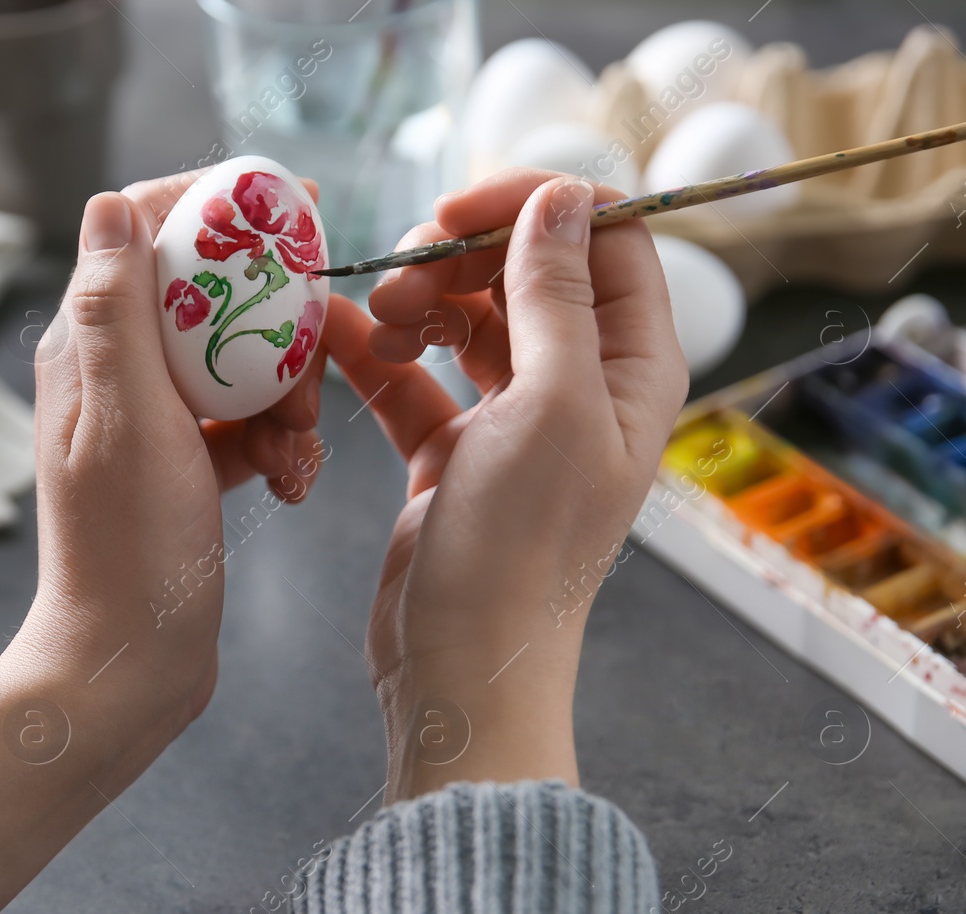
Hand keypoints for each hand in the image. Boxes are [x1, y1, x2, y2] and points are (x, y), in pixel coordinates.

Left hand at [0, 174, 328, 913]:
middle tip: (305, 394)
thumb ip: (118, 310)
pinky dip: (277, 447)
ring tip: (299, 455)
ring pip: (241, 362)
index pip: (148, 232)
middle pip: (212, 297)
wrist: (130, 666)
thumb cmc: (129, 548)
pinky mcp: (183, 466)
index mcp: (87, 347)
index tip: (295, 217)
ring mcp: (151, 422)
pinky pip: (246, 425)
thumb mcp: (130, 417)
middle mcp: (114, 373)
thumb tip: (108, 202)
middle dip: (275, 333)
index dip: (221, 211)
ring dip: (287, 400)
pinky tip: (291, 487)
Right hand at [325, 170, 687, 803]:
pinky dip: (376, 354)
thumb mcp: (551, 405)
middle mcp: (580, 385)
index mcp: (631, 368)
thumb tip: (564, 196)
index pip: (605, 239)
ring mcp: (514, 419)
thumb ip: (557, 294)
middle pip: (524, 271)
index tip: (456, 209)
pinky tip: (333, 342)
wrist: (460, 667)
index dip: (534, 206)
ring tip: (374, 325)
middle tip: (399, 280)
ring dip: (415, 304)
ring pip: (465, 317)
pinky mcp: (452, 451)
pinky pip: (413, 376)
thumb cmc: (521, 547)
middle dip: (458, 259)